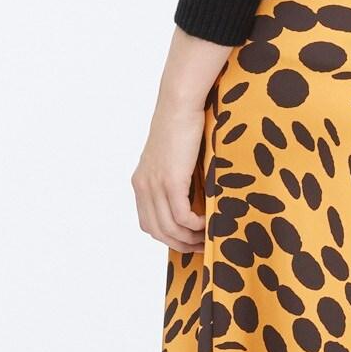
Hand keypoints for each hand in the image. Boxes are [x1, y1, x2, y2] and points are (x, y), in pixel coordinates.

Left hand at [133, 27, 231, 252]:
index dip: (167, 238)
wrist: (179, 104)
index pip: (148, 223)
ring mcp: (155, 184)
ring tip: (208, 238)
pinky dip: (195, 226)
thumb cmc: (183, 124)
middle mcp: (143, 186)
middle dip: (180, 244)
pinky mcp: (171, 180)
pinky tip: (208, 223)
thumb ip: (176, 177)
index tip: (188, 241)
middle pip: (157, 231)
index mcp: (141, 181)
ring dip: (190, 239)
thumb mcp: (174, 156)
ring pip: (169, 227)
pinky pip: (181, 216)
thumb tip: (195, 196)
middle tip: (202, 247)